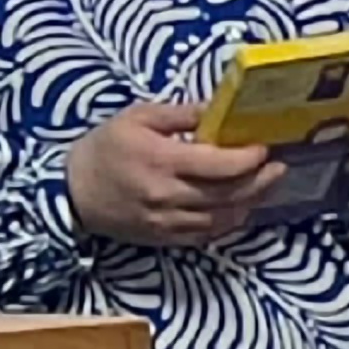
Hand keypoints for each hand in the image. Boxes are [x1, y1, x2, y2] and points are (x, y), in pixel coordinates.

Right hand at [66, 101, 281, 249]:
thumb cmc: (104, 149)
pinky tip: (238, 209)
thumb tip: (216, 111)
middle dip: (260, 182)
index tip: (264, 148)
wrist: (70, 193)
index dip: (248, 158)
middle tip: (279, 168)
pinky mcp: (163, 238)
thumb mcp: (137, 117)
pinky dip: (227, 223)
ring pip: (221, 219)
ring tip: (264, 187)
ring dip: (249, 204)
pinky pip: (205, 235)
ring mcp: (167, 221)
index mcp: (163, 161)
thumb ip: (180, 115)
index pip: (219, 164)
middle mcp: (169, 196)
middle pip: (228, 194)